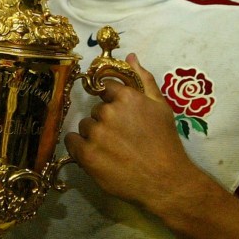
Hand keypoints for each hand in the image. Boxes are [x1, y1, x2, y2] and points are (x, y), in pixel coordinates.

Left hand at [65, 55, 197, 210]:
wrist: (166, 181)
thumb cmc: (165, 143)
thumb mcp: (161, 107)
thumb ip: (144, 80)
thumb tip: (131, 57)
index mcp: (126, 97)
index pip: (107, 89)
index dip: (115, 103)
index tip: (124, 118)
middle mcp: (108, 112)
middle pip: (96, 110)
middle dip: (106, 121)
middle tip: (123, 138)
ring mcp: (96, 134)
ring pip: (85, 126)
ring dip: (94, 135)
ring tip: (114, 150)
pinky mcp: (86, 155)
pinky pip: (72, 141)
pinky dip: (80, 147)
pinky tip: (97, 155)